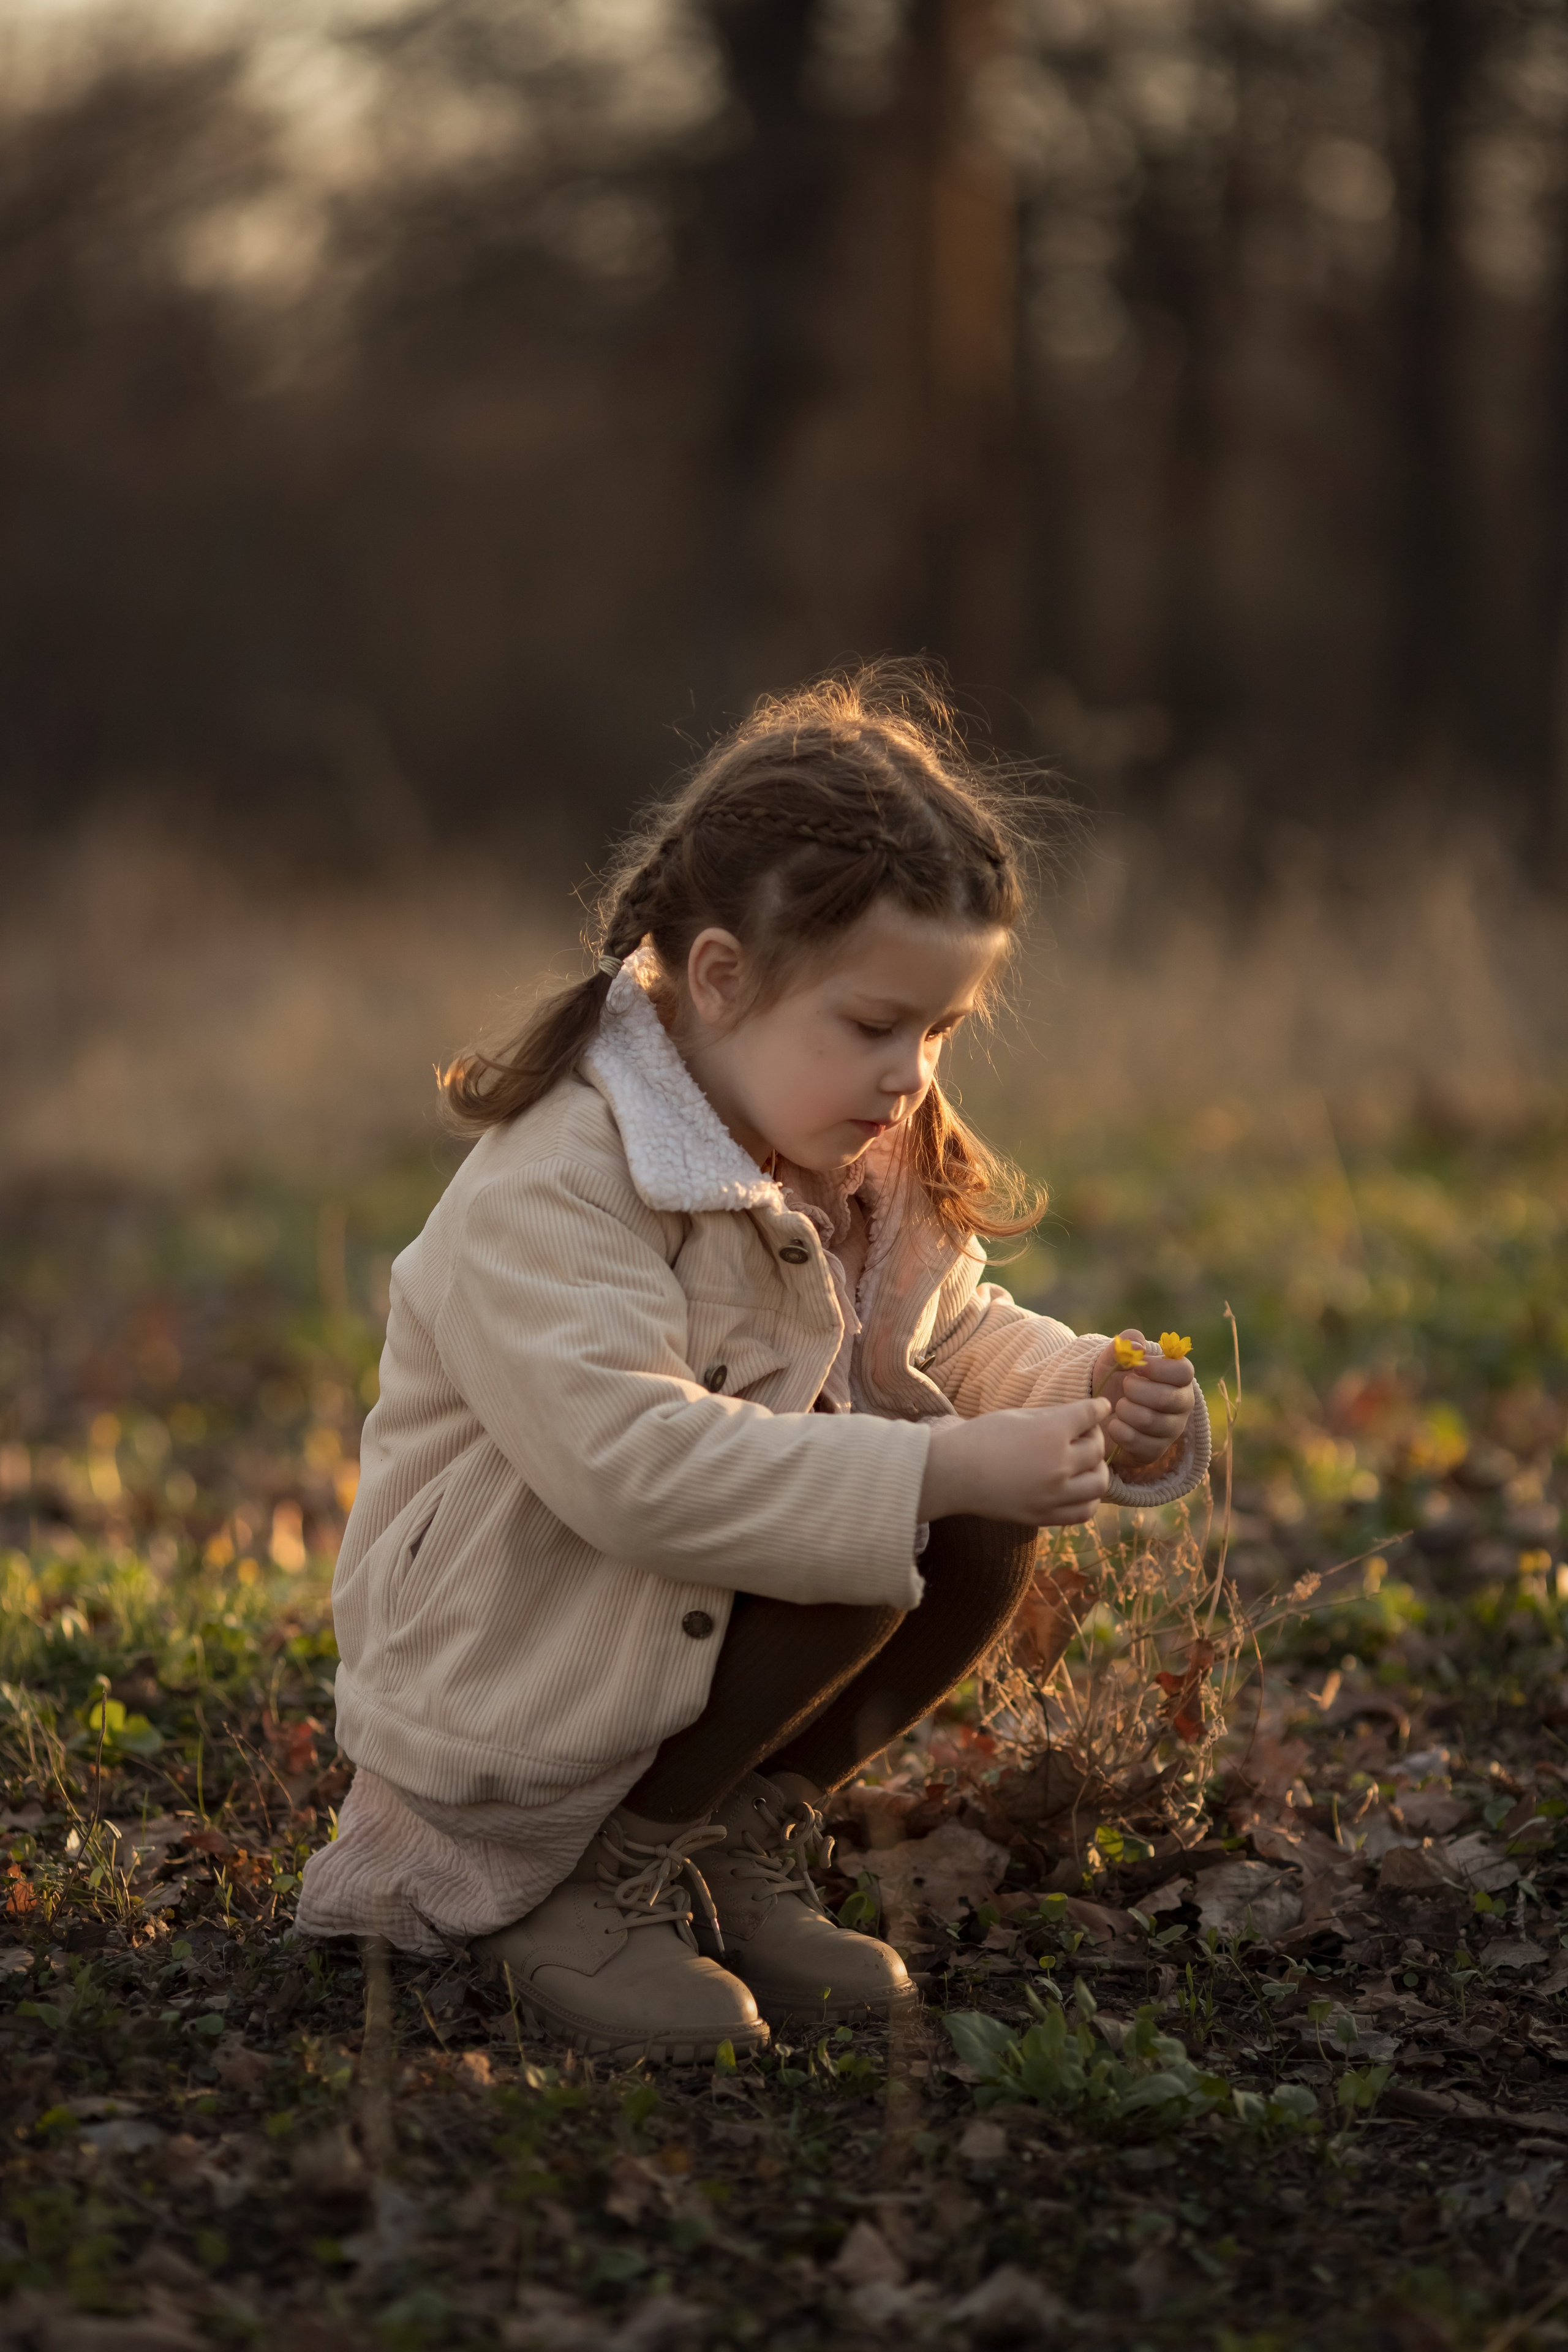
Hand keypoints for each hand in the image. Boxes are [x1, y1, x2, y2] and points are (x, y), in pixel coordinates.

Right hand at [919, 1397, 1110, 1526]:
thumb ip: (1053, 1417)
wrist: (953, 1474)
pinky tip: (1078, 1489)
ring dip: (1096, 1469)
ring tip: (1084, 1464)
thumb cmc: (980, 1438)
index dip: (1099, 1408)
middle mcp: (1059, 1464)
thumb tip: (1080, 1418)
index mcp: (1051, 1432)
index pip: (1091, 1415)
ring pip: (1099, 1483)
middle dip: (1094, 1438)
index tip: (1101, 1407)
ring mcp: (1054, 1494)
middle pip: (1098, 1450)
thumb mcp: (1018, 1416)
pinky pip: (1084, 1511)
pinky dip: (1089, 1499)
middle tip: (1083, 1435)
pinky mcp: (1045, 1516)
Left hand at [1092, 1329, 1195, 1467]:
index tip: (1137, 1366)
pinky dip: (1120, 1431)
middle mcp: (1181, 1404)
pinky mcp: (1156, 1451)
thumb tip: (1137, 1345)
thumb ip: (1124, 1345)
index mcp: (1178, 1378)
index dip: (1159, 1368)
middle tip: (1125, 1387)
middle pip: (1167, 1398)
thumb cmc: (1113, 1381)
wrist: (1099, 1413)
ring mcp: (1171, 1430)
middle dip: (1136, 1390)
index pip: (1184, 1371)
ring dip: (1125, 1410)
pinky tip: (1114, 1424)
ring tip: (1119, 1405)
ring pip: (1150, 1421)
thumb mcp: (1113, 1359)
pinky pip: (1139, 1443)